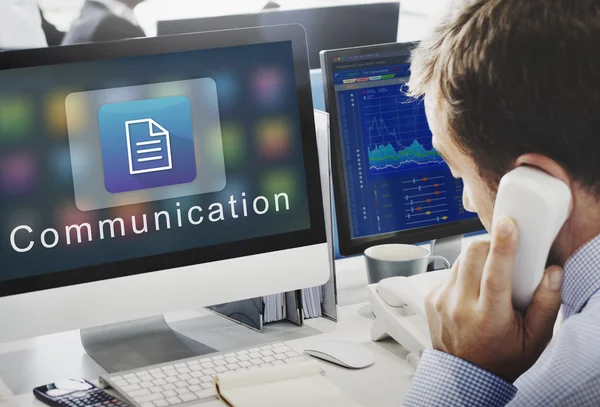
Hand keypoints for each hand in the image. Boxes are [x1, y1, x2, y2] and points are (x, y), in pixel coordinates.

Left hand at [425, 216, 563, 381]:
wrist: (465, 375)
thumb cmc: (500, 357)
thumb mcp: (534, 339)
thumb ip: (546, 305)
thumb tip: (552, 273)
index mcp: (489, 317)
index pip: (494, 274)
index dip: (503, 246)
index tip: (507, 225)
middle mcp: (460, 307)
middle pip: (472, 255)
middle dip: (490, 245)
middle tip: (502, 254)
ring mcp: (442, 301)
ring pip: (460, 259)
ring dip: (476, 260)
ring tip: (488, 279)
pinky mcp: (431, 297)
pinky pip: (449, 271)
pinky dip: (463, 273)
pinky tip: (472, 291)